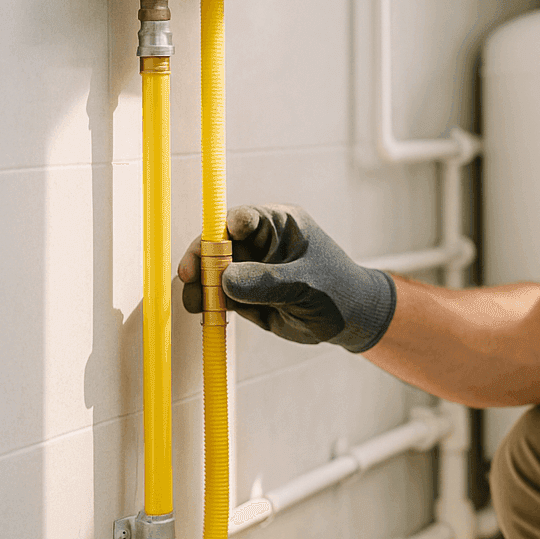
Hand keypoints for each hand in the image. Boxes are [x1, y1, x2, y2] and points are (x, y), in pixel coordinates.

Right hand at [178, 204, 396, 351]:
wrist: (350, 320)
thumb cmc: (338, 291)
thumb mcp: (306, 284)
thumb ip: (267, 282)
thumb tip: (225, 280)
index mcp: (279, 225)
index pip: (242, 218)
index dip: (221, 230)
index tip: (212, 246)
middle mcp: (259, 242)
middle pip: (217, 244)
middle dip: (201, 260)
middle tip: (189, 276)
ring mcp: (250, 267)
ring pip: (212, 270)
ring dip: (199, 284)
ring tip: (194, 302)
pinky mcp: (245, 291)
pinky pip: (218, 294)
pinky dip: (208, 302)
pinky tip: (203, 311)